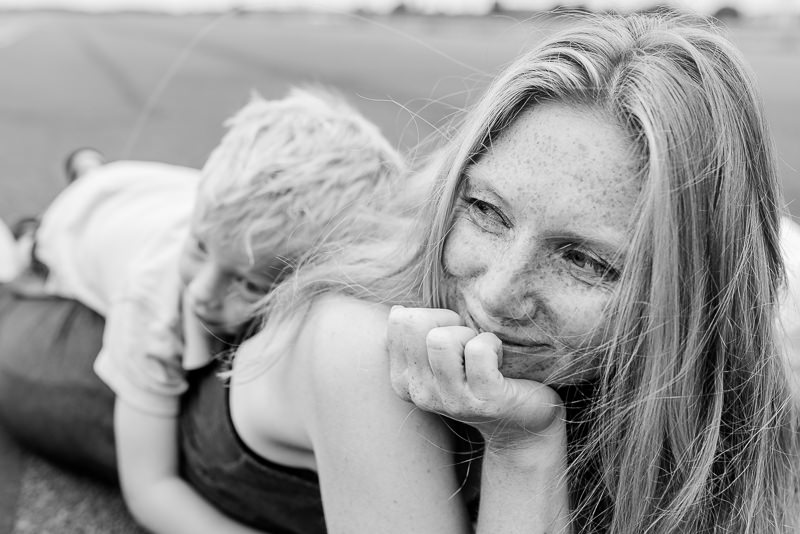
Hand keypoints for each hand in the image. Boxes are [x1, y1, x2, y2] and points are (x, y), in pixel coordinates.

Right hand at [387, 306, 564, 452]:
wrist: (520, 421)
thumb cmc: (477, 376)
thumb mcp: (438, 358)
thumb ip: (417, 336)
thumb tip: (397, 309)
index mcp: (403, 379)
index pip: (399, 321)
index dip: (431, 316)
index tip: (450, 334)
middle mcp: (420, 393)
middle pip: (415, 325)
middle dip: (446, 320)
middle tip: (467, 340)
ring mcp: (451, 400)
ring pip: (441, 339)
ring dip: (469, 335)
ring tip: (482, 354)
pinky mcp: (484, 400)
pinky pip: (478, 350)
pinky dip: (493, 344)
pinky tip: (499, 360)